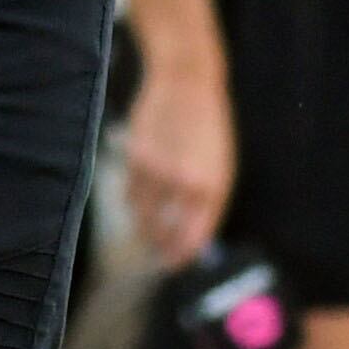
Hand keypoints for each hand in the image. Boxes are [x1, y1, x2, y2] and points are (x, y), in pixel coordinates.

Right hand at [123, 51, 235, 267]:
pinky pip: (129, 191)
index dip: (179, 257)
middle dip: (157, 244)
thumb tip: (188, 242)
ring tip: (149, 210)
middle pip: (162, 232)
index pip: (193, 239)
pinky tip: (143, 181)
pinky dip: (133, 195)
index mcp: (213, 188)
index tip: (171, 265)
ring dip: (142, 219)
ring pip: (141, 214)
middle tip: (153, 248)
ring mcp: (159, 171)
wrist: (188, 83)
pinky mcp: (135, 158)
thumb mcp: (219, 167)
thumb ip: (206, 205)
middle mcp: (186, 183)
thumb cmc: (207, 129)